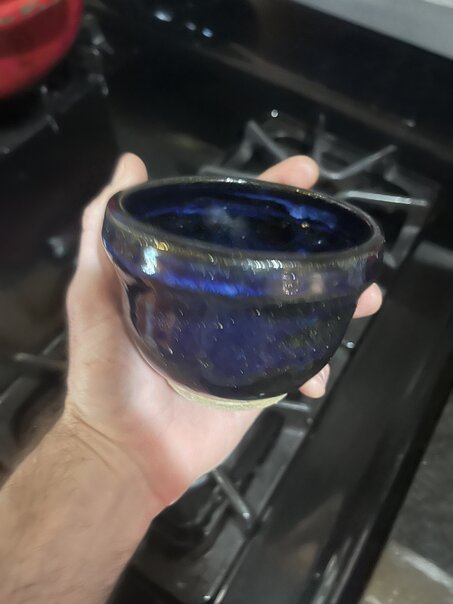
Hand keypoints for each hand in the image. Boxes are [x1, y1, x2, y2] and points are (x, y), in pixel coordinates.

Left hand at [65, 154, 381, 506]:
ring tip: (367, 297)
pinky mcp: (259, 382)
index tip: (304, 172)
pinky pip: (298, 368)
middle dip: (319, 249)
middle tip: (349, 242)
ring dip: (337, 303)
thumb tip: (130, 165)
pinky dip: (316, 368)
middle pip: (277, 263)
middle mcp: (222, 301)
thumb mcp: (93, 295)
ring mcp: (244, 342)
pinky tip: (320, 376)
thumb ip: (102, 233)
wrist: (124, 451)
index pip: (233, 223)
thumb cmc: (104, 372)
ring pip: (299, 311)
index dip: (269, 194)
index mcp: (189, 275)